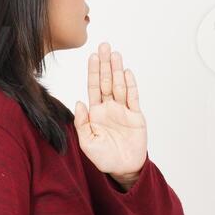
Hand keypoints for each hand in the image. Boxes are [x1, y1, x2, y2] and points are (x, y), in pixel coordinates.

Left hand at [72, 41, 146, 179]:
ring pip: (120, 85)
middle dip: (105, 64)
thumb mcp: (86, 142)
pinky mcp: (136, 116)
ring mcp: (123, 111)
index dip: (92, 71)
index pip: (93, 87)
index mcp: (96, 112)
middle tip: (104, 45)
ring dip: (117, 69)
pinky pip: (133, 98)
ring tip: (115, 54)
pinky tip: (127, 72)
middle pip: (106, 81)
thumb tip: (79, 102)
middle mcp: (109, 108)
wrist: (123, 169)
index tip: (92, 56)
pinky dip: (131, 85)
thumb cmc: (103, 157)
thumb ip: (82, 122)